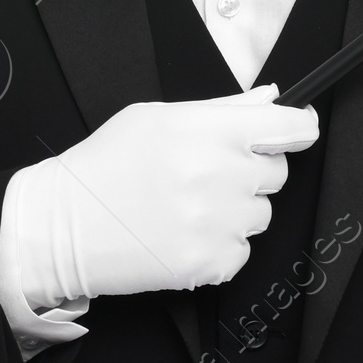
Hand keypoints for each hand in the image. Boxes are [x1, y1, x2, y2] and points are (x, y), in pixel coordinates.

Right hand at [7, 84, 319, 304]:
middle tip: (208, 172)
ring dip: (236, 210)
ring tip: (188, 205)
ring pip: (261, 214)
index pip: (288, 127)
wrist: (63, 227)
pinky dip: (220, 246)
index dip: (298, 127)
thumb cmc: (107, 165)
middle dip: (251, 169)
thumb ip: (221, 108)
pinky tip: (183, 233)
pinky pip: (242, 251)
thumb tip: (270, 98)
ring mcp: (217, 223)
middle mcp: (220, 176)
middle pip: (277, 171)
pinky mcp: (210, 264)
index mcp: (209, 132)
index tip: (298, 130)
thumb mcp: (157, 116)